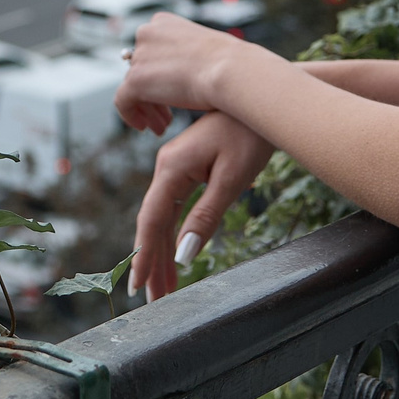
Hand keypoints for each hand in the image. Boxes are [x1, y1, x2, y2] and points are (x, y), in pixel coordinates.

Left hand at [115, 11, 248, 135]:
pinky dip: (131, 116)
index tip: (173, 94)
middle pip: (142, 69)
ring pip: (133, 87)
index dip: (159, 76)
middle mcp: (147, 33)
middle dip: (153, 94)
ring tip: (162, 126)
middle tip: (167, 116)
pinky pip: (123, 101)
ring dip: (148, 108)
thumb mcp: (208, 50)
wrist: (231, 70)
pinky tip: (147, 128)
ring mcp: (139, 56)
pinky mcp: (135, 80)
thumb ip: (191, 55)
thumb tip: (193, 69)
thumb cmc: (232, 64)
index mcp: (163, 23)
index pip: (151, 51)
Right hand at [129, 111, 273, 301]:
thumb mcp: (232, 179)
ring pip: (163, 216)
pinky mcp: (187, 166)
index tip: (139, 287)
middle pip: (154, 223)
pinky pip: (173, 206)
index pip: (152, 222)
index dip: (144, 256)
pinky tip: (175, 253)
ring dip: (163, 251)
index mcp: (172, 169)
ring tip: (164, 286)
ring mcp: (175, 166)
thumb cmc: (250, 137)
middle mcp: (166, 168)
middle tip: (154, 300)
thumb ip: (206, 217)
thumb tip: (184, 255)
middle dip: (153, 262)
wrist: (260, 99)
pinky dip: (173, 233)